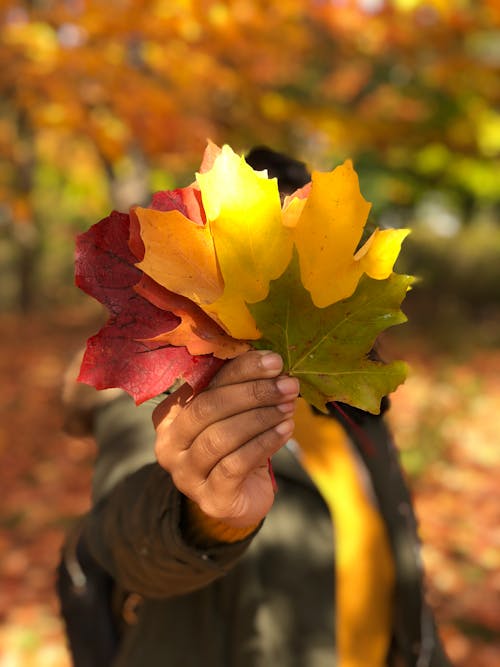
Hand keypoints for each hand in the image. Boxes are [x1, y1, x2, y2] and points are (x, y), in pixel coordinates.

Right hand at [153, 350, 298, 528]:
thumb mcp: (233, 415)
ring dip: (261, 417)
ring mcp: (185, 474)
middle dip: (252, 392)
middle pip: (208, 407)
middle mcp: (169, 444)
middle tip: (287, 384)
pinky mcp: (210, 498)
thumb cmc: (237, 447)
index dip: (240, 369)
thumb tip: (271, 362)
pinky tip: (285, 430)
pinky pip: (235, 464)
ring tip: (288, 406)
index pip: (204, 383)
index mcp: (170, 414)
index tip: (274, 361)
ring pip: (220, 436)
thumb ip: (239, 389)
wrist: (241, 498)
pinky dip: (263, 443)